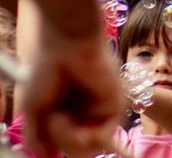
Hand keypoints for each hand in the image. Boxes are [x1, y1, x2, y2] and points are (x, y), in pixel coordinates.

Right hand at [19, 31, 124, 157]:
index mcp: (68, 114)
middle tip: (52, 121)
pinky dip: (84, 137)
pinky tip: (72, 123)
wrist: (66, 46)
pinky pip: (102, 137)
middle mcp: (86, 115)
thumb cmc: (47, 72)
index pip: (64, 145)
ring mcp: (101, 111)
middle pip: (76, 150)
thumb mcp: (34, 111)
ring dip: (68, 140)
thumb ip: (38, 139)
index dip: (54, 147)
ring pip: (88, 147)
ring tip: (59, 117)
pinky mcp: (115, 106)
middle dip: (59, 142)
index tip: (45, 141)